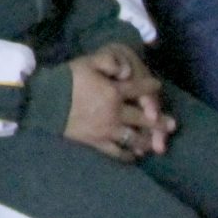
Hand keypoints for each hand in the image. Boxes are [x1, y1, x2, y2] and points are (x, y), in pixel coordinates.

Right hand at [64, 46, 172, 160]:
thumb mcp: (87, 62)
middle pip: (143, 119)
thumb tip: (127, 70)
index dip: (150, 86)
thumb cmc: (66, 80)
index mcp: (114, 92)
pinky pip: (117, 152)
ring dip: (148, 140)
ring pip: (134, 138)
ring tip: (157, 144)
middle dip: (160, 121)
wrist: (44, 102)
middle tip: (173, 124)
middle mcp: (115, 113)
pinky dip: (128, 155)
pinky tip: (135, 155)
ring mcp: (107, 130)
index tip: (157, 85)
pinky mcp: (96, 142)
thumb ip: (109, 61)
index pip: (139, 89)